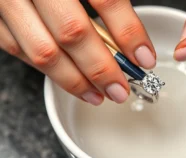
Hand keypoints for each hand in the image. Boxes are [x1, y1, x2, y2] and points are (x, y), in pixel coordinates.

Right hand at [0, 0, 155, 104]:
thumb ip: (109, 0)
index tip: (144, 59)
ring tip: (98, 95)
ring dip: (75, 80)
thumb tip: (130, 38)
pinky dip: (47, 70)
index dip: (129, 33)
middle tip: (120, 89)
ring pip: (43, 51)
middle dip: (101, 69)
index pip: (107, 0)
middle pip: (73, 32)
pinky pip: (17, 48)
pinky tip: (69, 81)